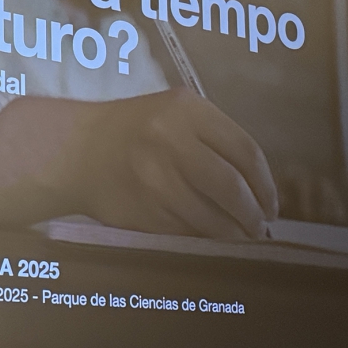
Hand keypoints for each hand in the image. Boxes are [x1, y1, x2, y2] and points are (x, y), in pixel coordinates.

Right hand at [79, 87, 278, 239]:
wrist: (76, 151)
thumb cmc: (132, 131)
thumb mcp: (173, 113)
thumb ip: (213, 137)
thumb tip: (257, 184)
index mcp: (187, 110)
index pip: (245, 151)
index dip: (265, 184)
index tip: (272, 203)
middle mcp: (171, 142)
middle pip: (231, 187)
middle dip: (253, 213)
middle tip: (260, 226)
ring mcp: (155, 179)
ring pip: (210, 216)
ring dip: (232, 232)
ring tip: (239, 236)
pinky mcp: (142, 210)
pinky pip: (185, 230)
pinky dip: (203, 237)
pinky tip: (208, 236)